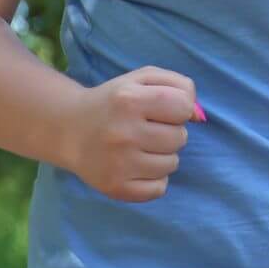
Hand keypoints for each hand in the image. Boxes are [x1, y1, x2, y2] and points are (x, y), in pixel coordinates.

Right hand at [65, 66, 201, 201]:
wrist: (70, 129)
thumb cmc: (115, 101)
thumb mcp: (143, 79)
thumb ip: (179, 86)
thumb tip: (198, 116)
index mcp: (129, 100)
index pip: (184, 107)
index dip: (181, 108)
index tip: (165, 109)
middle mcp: (123, 133)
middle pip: (180, 138)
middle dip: (171, 132)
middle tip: (148, 128)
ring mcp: (119, 164)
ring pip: (172, 164)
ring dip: (164, 155)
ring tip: (142, 146)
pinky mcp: (116, 188)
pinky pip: (159, 189)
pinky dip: (155, 178)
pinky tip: (138, 166)